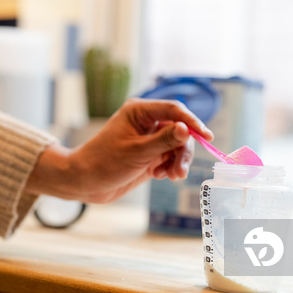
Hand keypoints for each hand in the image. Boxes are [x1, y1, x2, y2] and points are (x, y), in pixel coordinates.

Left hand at [25, 99, 213, 203]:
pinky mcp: (149, 155)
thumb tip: (187, 129)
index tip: (207, 137)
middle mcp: (146, 122)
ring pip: (177, 146)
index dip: (193, 122)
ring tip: (171, 176)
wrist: (84, 182)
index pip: (174, 110)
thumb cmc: (105, 163)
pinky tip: (161, 176)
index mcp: (140, 111)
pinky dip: (170, 167)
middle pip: (180, 130)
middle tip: (180, 171)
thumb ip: (164, 140)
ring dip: (178, 161)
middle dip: (183, 150)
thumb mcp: (137, 152)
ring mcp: (148, 139)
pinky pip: (170, 157)